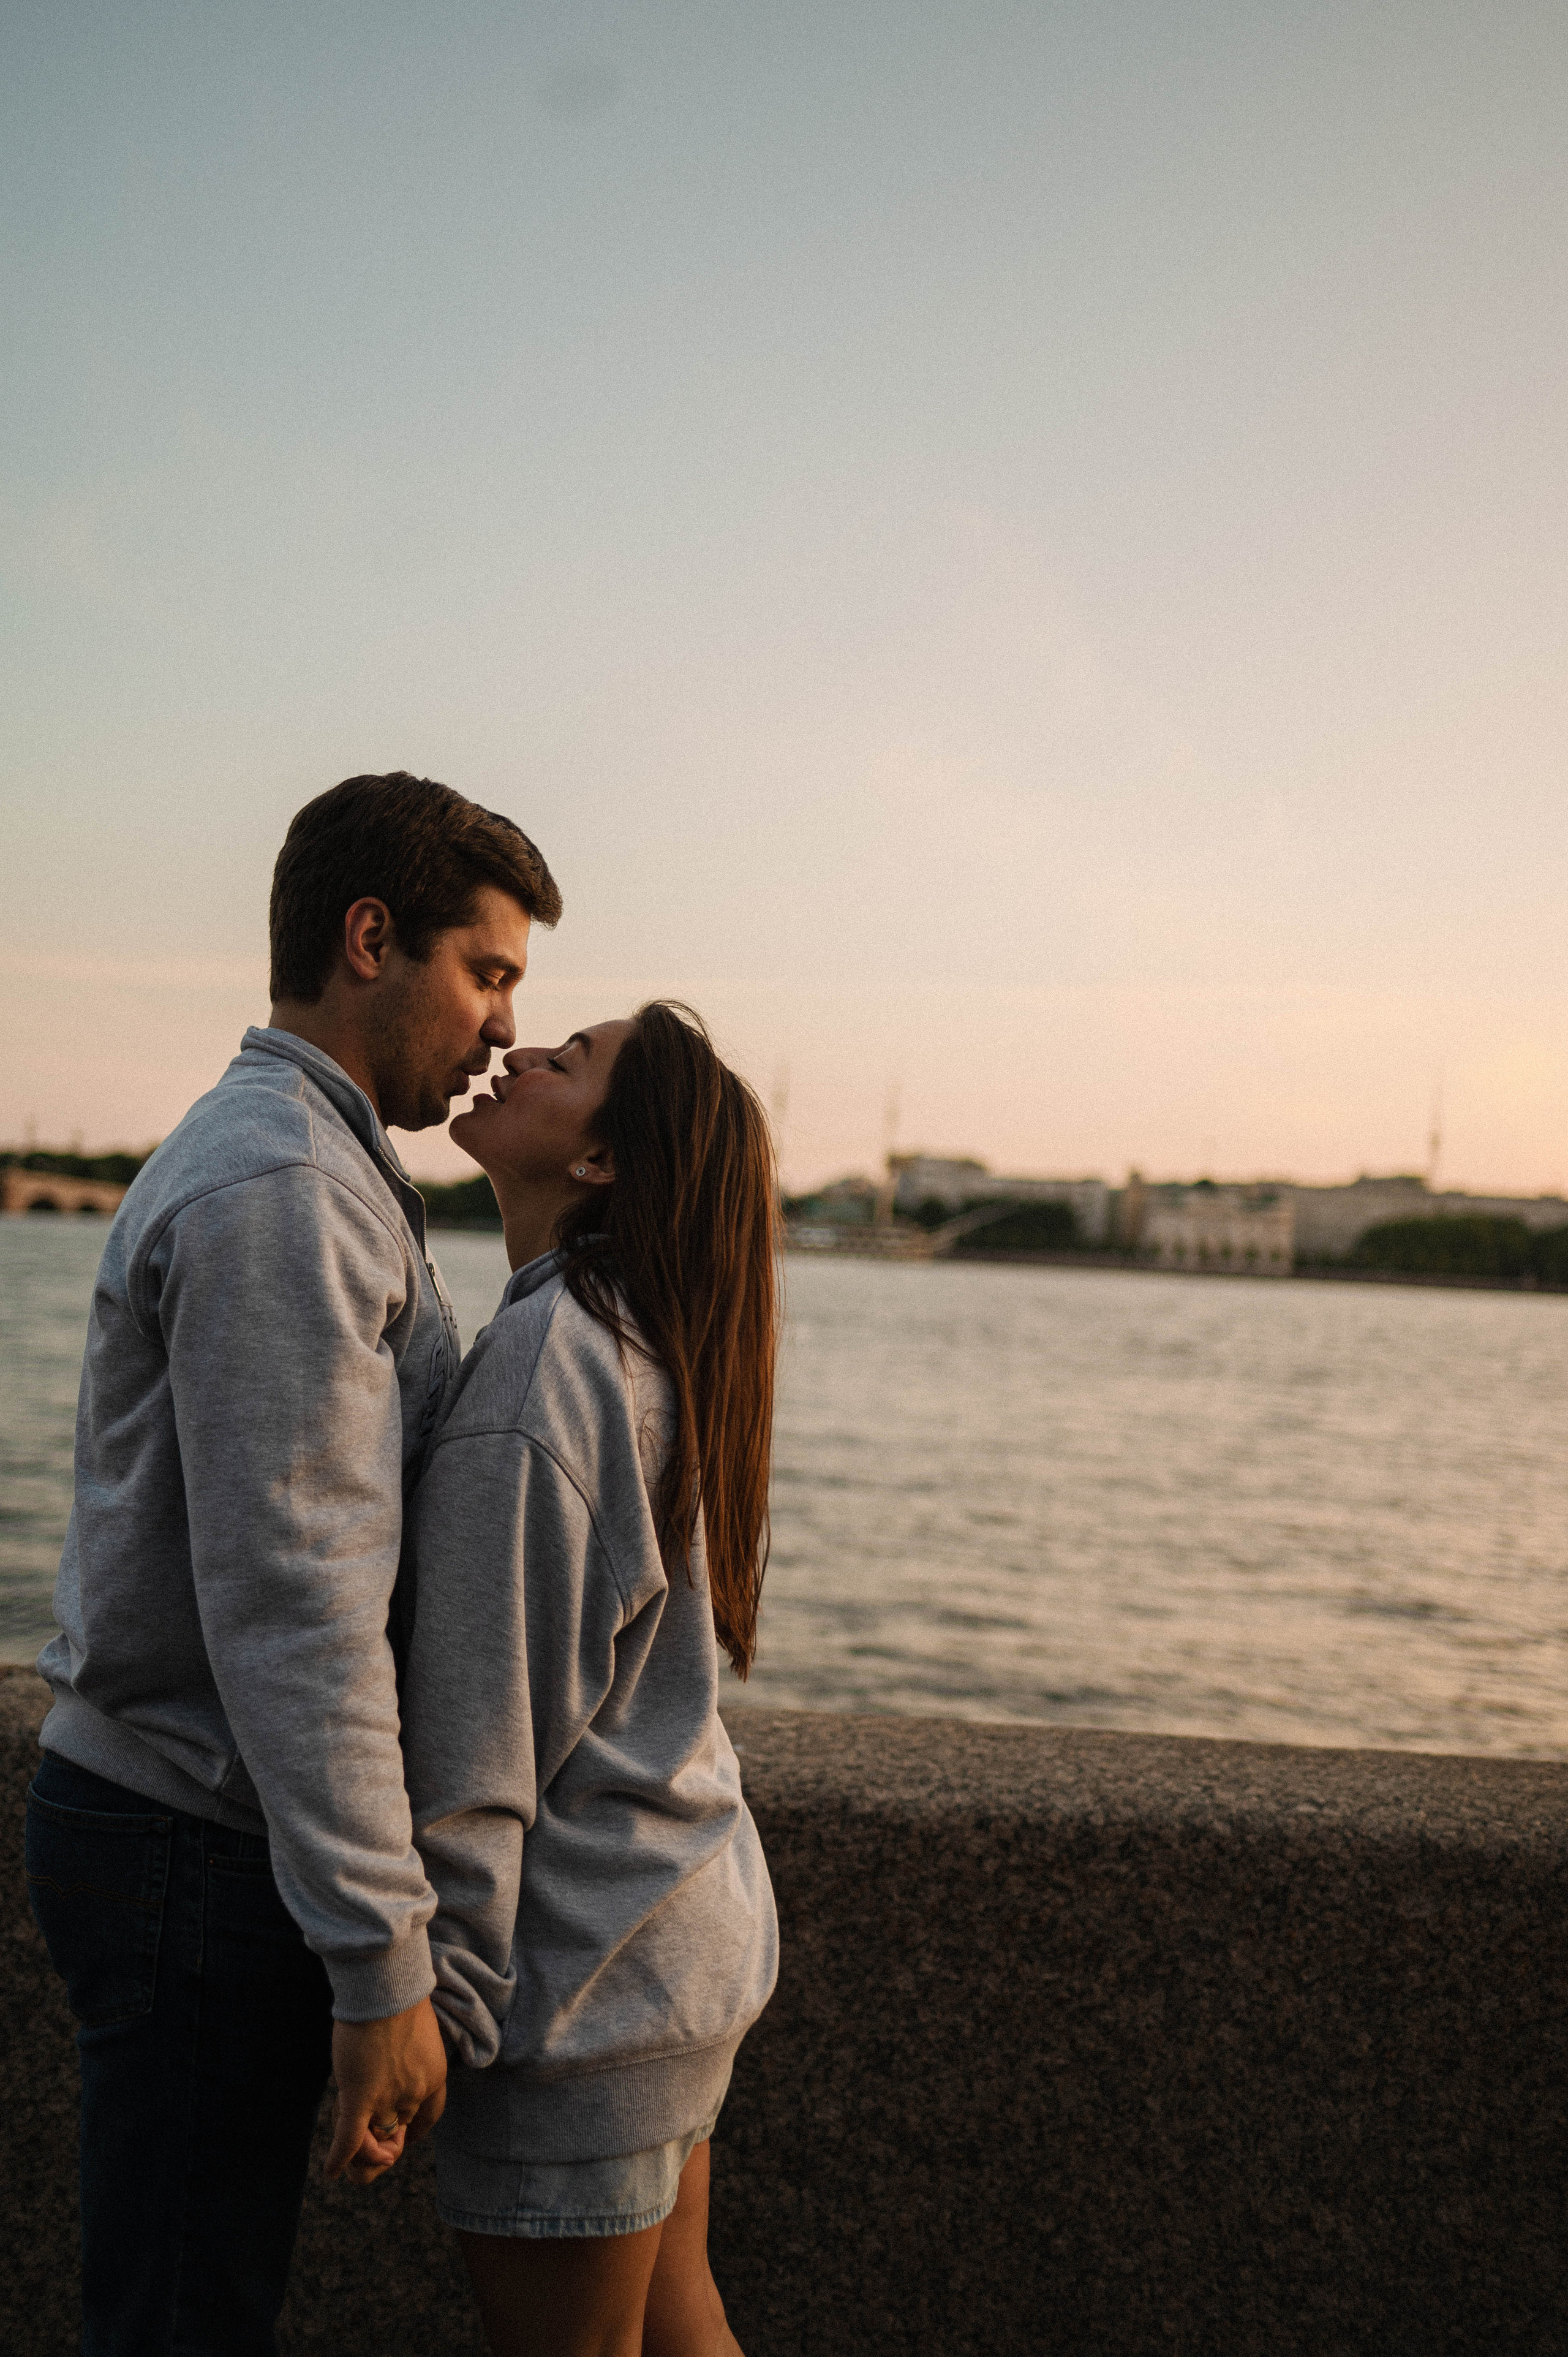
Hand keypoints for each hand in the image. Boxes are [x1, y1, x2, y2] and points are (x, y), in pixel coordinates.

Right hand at [325, 1995, 447, 2183]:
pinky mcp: (360, 2095)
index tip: (403, 2140)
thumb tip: (391, 2059)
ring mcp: (389, 2095)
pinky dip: (340, 2156)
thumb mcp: (415, 2029)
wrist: (386, 1985)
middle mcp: (416, 2091)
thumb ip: (407, 2053)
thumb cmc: (398, 1996)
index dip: (414, 2133)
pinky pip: (350, 2137)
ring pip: (372, 2137)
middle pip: (396, 2128)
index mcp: (435, 2074)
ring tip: (350, 2156)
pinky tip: (330, 2172)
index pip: (429, 2117)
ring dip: (360, 2148)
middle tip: (367, 2132)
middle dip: (380, 2133)